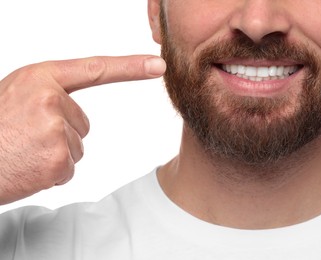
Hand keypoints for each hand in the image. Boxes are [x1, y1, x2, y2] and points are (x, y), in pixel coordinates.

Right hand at [0, 55, 165, 204]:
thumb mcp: (16, 97)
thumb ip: (49, 96)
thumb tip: (75, 113)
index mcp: (41, 78)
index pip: (95, 69)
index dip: (130, 67)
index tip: (156, 64)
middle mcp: (51, 98)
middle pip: (82, 122)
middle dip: (60, 133)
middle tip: (27, 137)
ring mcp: (55, 128)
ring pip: (76, 146)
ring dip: (54, 153)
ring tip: (23, 150)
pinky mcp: (58, 158)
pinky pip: (69, 167)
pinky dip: (51, 172)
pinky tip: (27, 166)